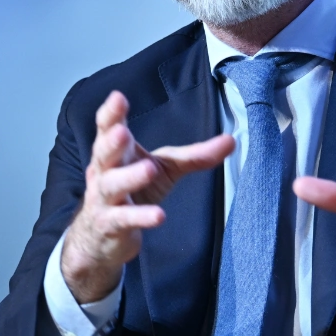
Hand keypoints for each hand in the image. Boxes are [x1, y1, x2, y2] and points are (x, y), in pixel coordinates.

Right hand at [60, 92, 234, 303]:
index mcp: (117, 152)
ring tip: (150, 169)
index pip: (107, 128)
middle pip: (104, 154)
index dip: (111, 113)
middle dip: (111, 142)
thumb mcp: (165, 169)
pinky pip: (124, 220)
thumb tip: (231, 140)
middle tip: (122, 132)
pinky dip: (141, 217)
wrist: (103, 238)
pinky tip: (159, 216)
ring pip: (113, 186)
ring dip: (130, 177)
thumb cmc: (134, 192)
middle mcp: (104, 172)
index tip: (118, 97)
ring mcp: (105, 199)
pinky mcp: (110, 225)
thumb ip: (194, 155)